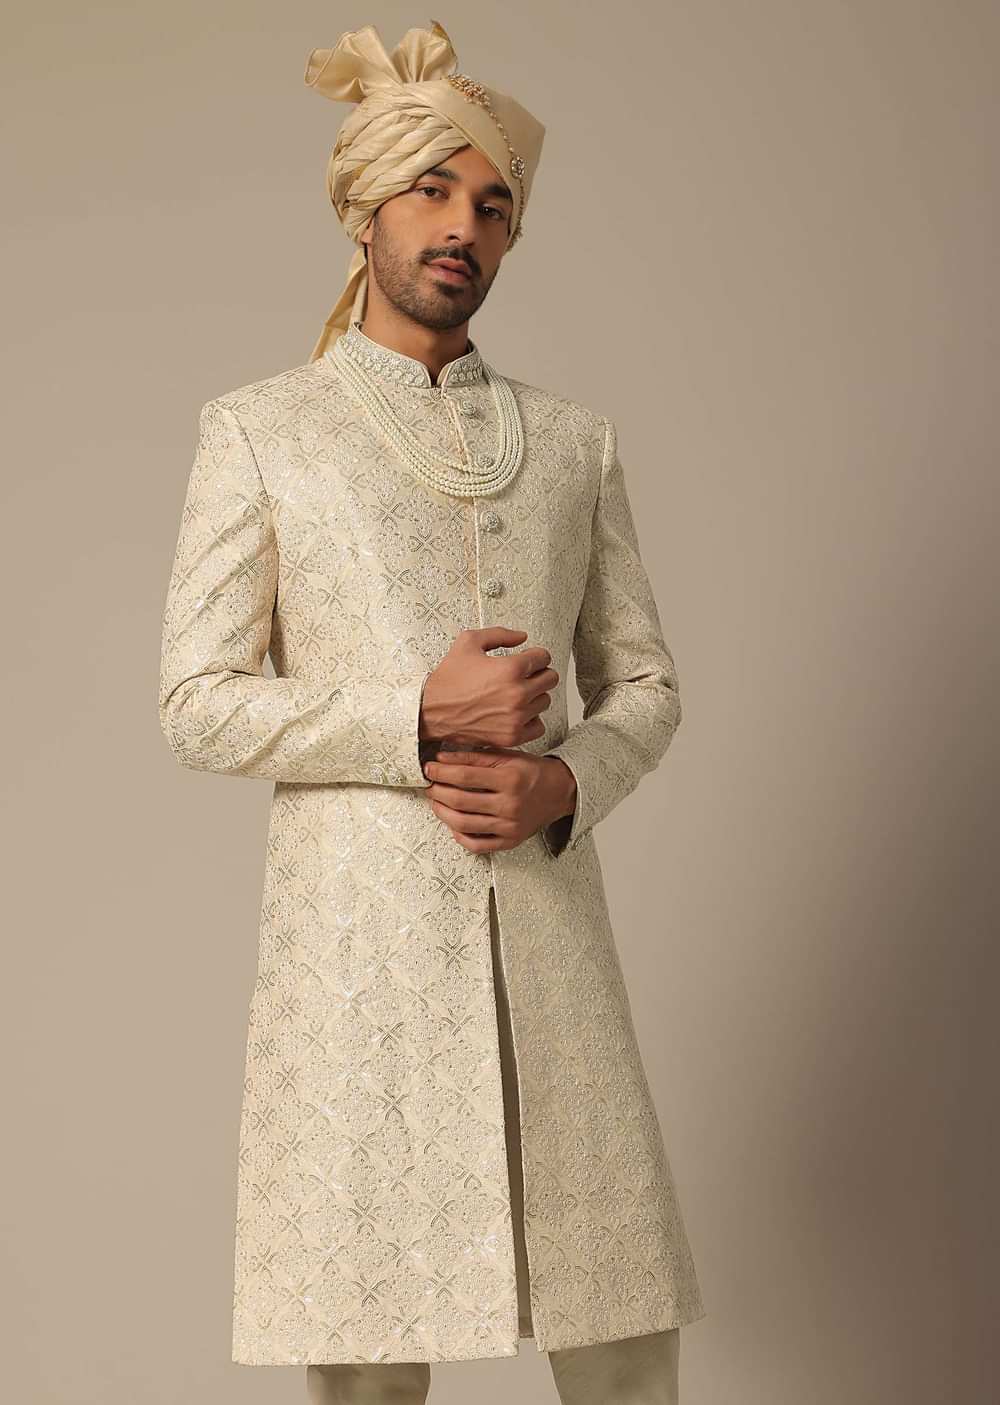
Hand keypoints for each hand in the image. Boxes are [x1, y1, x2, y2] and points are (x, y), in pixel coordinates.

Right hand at [419, 628, 558, 748]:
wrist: (430, 711)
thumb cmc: (448, 679)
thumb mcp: (468, 642)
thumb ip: (499, 634)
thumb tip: (522, 637)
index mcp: (511, 669)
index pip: (544, 657)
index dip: (536, 655)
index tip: (529, 659)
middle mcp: (518, 693)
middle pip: (550, 679)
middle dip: (539, 674)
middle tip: (525, 676)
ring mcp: (516, 717)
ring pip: (545, 702)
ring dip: (534, 696)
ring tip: (516, 694)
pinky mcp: (512, 736)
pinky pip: (538, 726)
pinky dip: (531, 719)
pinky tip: (517, 713)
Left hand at [422, 748, 576, 852]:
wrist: (560, 792)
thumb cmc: (533, 773)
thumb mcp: (507, 756)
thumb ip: (475, 757)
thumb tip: (443, 759)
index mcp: (510, 779)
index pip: (465, 776)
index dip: (441, 772)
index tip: (429, 769)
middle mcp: (510, 805)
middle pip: (461, 801)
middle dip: (438, 792)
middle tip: (430, 785)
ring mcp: (510, 826)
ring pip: (464, 824)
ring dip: (442, 813)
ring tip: (436, 802)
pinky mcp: (510, 841)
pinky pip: (477, 845)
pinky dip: (459, 836)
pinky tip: (453, 824)